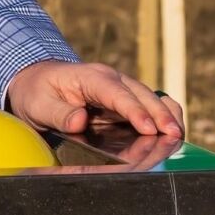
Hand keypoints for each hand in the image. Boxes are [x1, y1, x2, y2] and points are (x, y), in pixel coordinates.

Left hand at [6, 60, 183, 138]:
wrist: (37, 82)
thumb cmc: (37, 92)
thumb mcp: (38, 104)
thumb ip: (59, 114)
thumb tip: (79, 121)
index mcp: (91, 77)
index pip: (117, 93)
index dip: (134, 110)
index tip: (148, 128)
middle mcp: (111, 80)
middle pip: (142, 95)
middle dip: (159, 115)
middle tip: (173, 137)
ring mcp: (121, 90)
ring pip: (151, 99)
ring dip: (165, 117)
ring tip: (178, 137)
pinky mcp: (125, 103)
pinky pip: (149, 107)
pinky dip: (162, 118)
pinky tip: (171, 133)